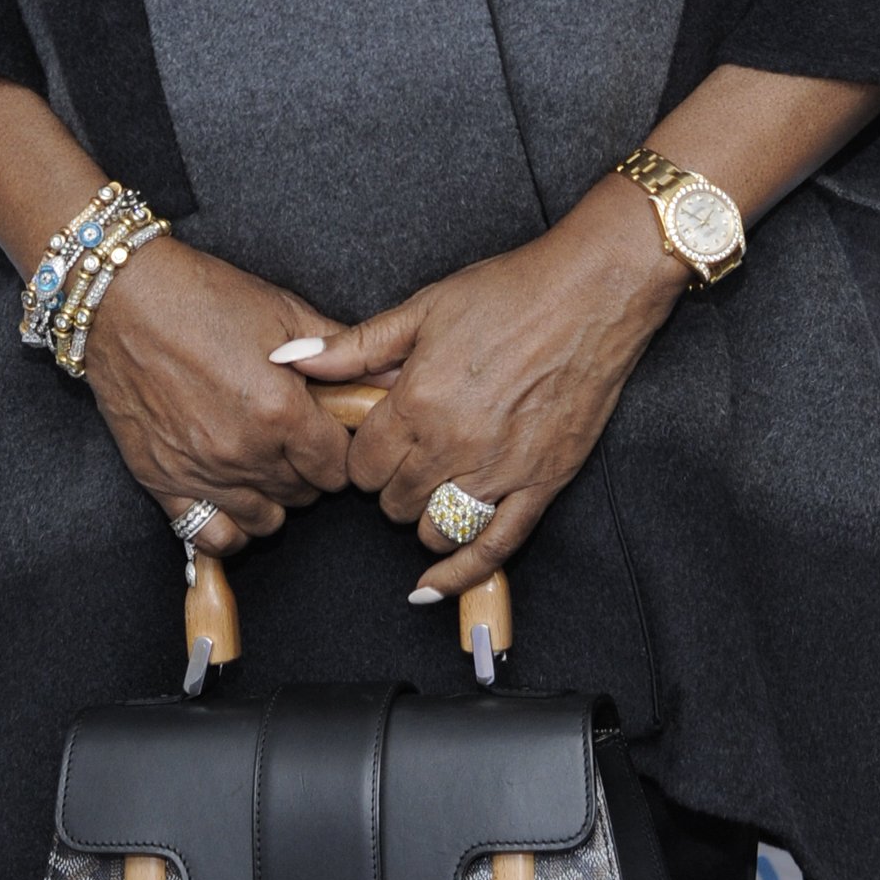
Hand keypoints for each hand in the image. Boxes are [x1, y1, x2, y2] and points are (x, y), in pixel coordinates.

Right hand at [82, 237, 350, 560]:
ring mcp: (202, 472)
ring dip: (274, 497)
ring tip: (264, 463)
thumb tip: (382, 374)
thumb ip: (337, 349)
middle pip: (306, 494)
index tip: (329, 431)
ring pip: (266, 521)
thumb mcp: (282, 311)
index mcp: (282, 411)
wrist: (122, 300)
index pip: (339, 465)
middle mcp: (246, 452)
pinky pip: (211, 535)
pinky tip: (232, 497)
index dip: (340, 448)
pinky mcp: (163, 482)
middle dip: (309, 469)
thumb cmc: (203, 297)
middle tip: (296, 439)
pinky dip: (230, 526)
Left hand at [290, 180, 687, 596]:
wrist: (591, 294)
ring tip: (432, 488)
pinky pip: (496, 547)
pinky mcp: (542, 483)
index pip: (363, 464)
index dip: (364, 457)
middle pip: (394, 501)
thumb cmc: (509, 292)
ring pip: (435, 529)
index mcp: (418, 400)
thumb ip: (353, 346)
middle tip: (406, 458)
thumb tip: (288, 358)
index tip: (375, 444)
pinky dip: (461, 574)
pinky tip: (432, 587)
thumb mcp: (422, 308)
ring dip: (424, 517)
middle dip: (391, 485)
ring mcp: (499, 470)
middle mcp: (454, 444)